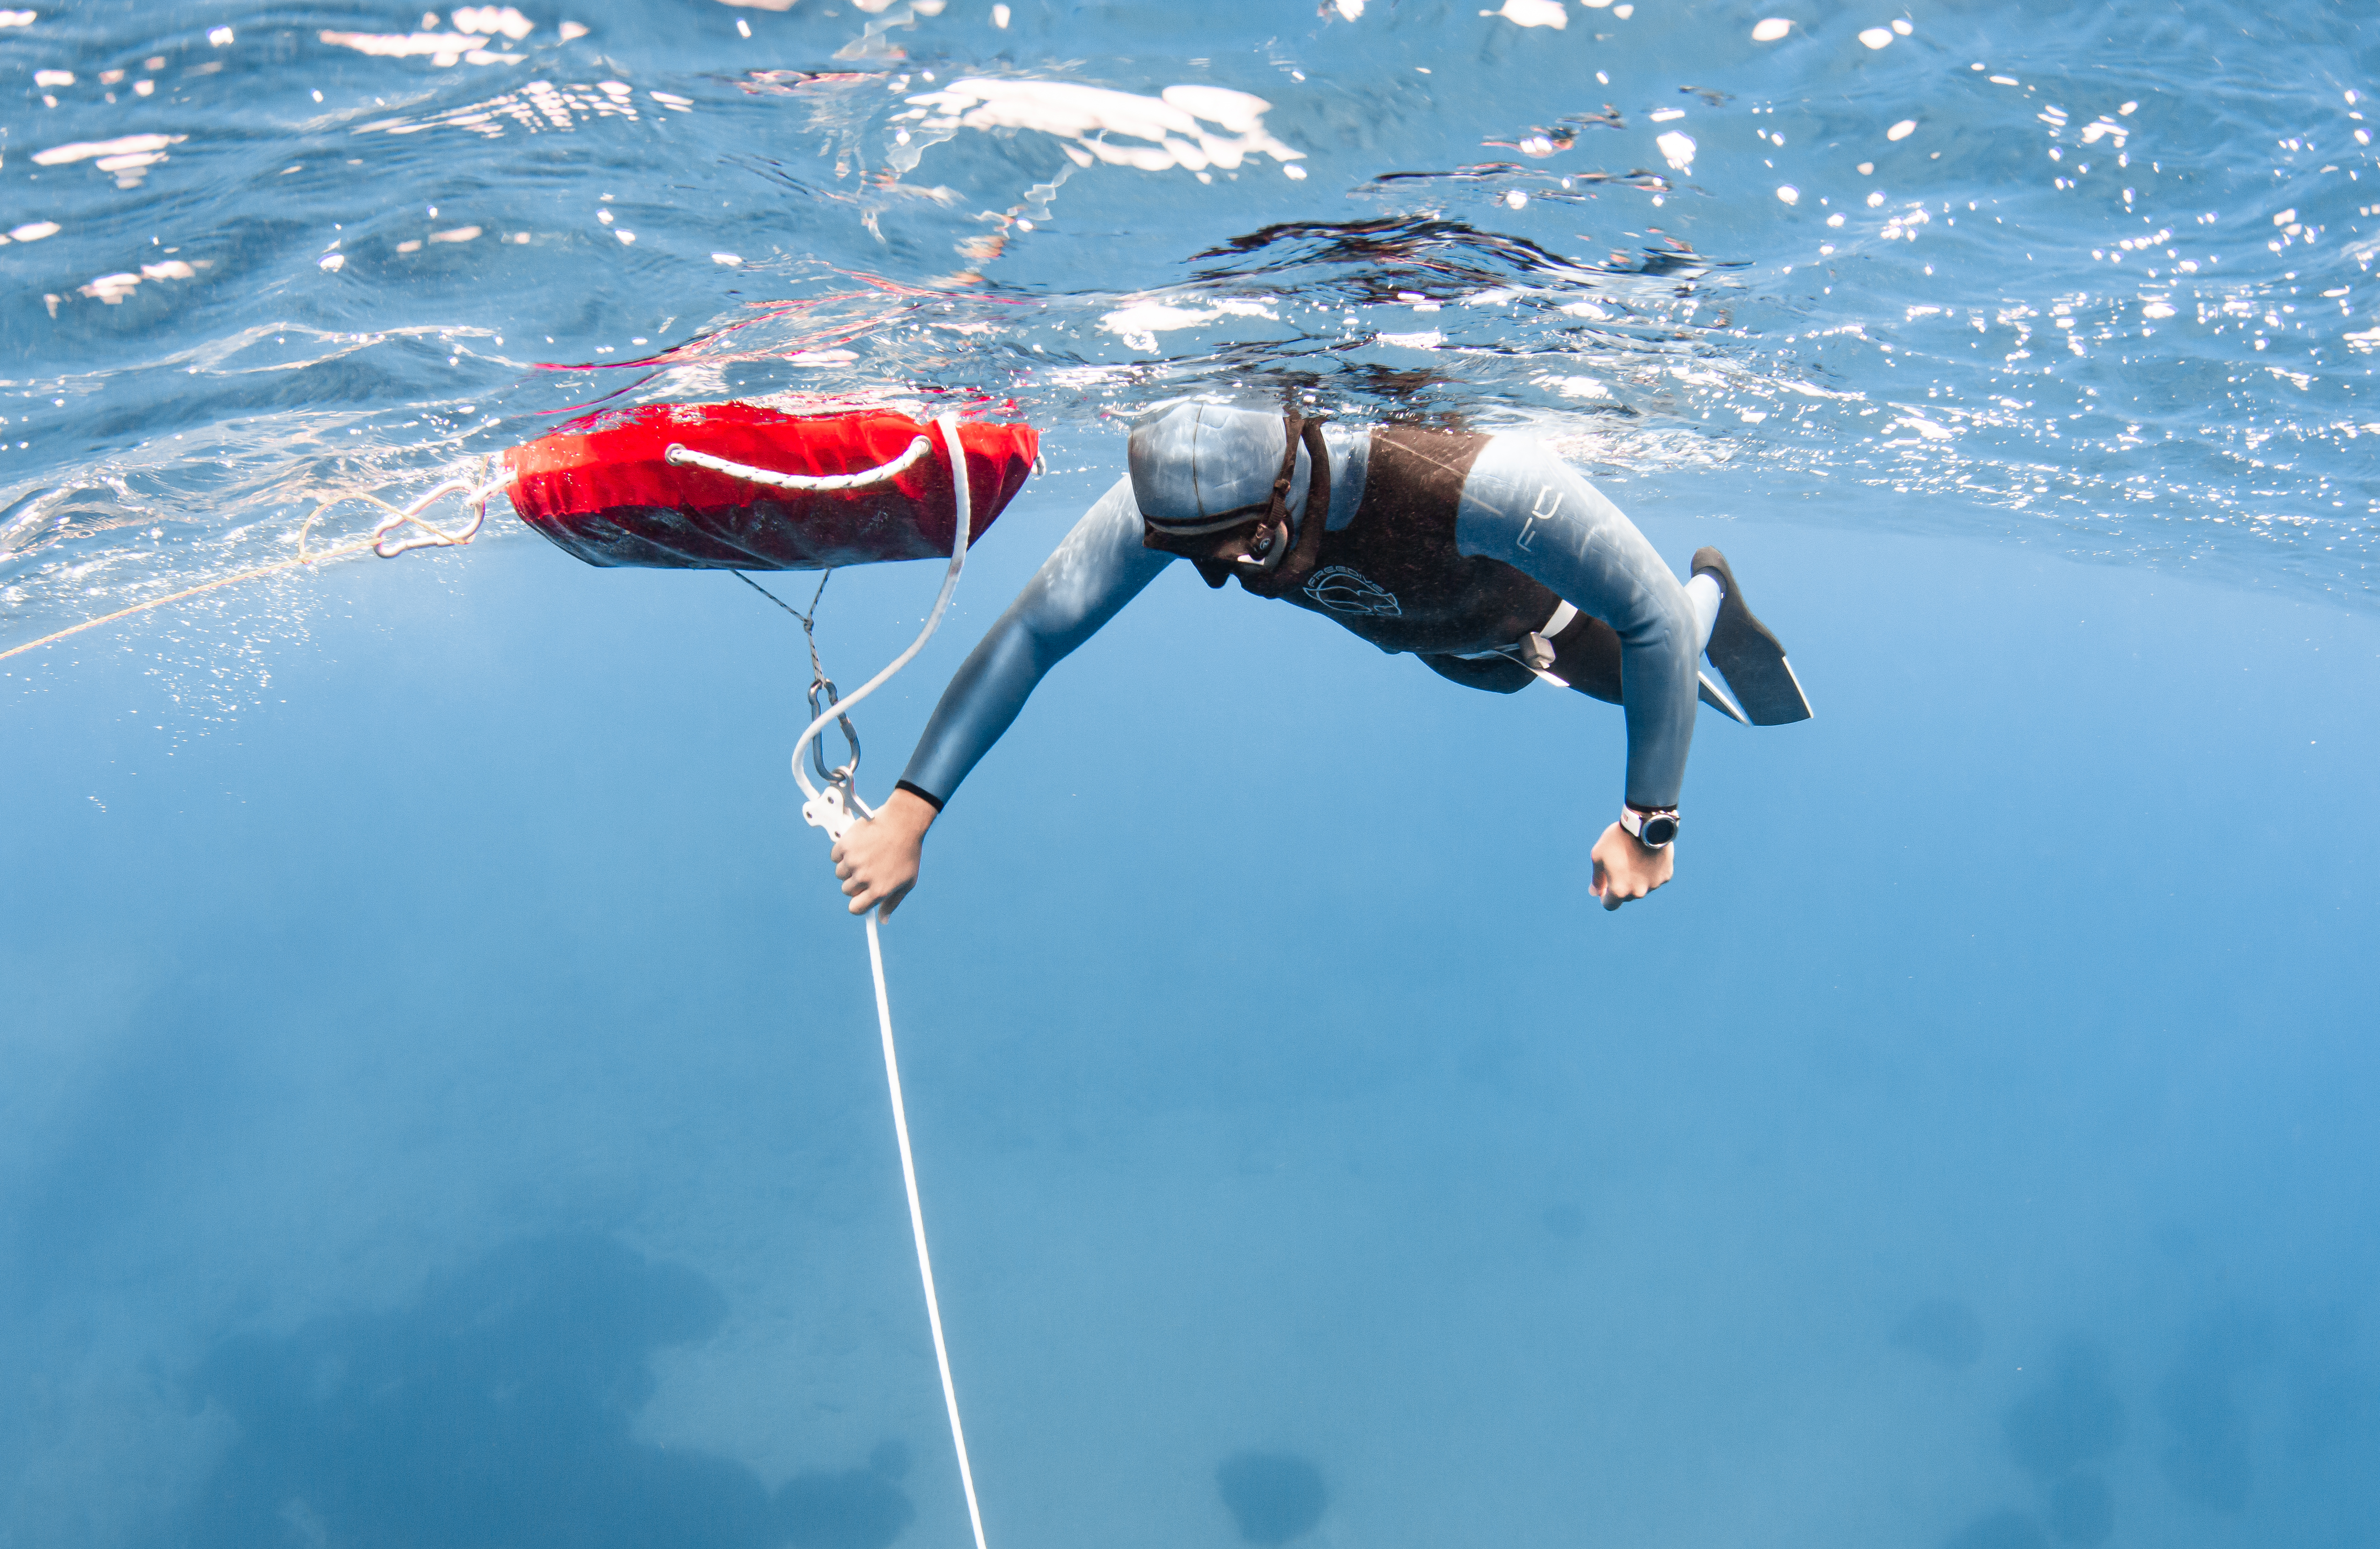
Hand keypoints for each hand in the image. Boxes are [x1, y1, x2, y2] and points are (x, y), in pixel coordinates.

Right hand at [832, 787, 937, 917]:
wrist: (903, 822)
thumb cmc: (908, 852)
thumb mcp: (908, 882)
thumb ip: (893, 903)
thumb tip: (882, 920)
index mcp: (879, 890)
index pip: (855, 908)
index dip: (857, 903)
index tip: (860, 896)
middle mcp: (864, 878)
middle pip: (847, 890)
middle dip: (856, 881)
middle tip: (870, 867)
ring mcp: (853, 861)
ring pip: (840, 873)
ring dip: (849, 866)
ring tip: (866, 854)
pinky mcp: (845, 845)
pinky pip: (835, 856)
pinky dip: (843, 852)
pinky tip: (858, 845)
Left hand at [1589, 820, 1674, 910]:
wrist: (1646, 824)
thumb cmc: (1618, 839)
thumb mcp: (1599, 856)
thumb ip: (1596, 878)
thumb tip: (1594, 893)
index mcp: (1620, 890)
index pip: (1610, 905)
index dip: (1605, 897)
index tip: (1606, 887)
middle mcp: (1638, 892)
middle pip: (1627, 896)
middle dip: (1622, 886)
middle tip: (1620, 866)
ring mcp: (1654, 885)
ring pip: (1642, 887)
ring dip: (1637, 879)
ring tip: (1635, 858)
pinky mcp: (1666, 876)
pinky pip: (1655, 878)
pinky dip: (1651, 871)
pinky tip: (1648, 856)